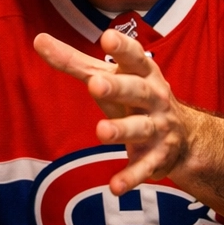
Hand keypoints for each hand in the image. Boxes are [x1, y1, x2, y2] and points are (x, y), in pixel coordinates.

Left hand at [34, 28, 199, 195]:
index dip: (123, 48)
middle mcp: (154, 98)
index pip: (135, 57)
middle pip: (136, 91)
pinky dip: (131, 177)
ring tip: (101, 132)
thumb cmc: (135, 98)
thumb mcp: (109, 77)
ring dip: (122, 130)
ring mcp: (157, 129)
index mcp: (143, 73)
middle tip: (95, 85)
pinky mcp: (157, 158)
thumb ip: (75, 61)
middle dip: (118, 88)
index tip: (108, 37)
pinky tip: (115, 187)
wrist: (184, 138)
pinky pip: (143, 168)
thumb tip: (38, 40)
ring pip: (140, 128)